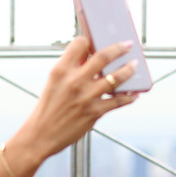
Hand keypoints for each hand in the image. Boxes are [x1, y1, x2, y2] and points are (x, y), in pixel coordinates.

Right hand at [0, 36, 138, 176]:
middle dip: (119, 48)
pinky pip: (118, 101)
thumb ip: (70, 70)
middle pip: (103, 56)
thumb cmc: (47, 109)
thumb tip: (89, 59)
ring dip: (129, 69)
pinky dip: (129, 97)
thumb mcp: (53, 84)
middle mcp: (74, 81)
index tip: (97, 41)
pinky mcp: (94, 112)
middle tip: (128, 45)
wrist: (40, 135)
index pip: (80, 44)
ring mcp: (86, 97)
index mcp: (60, 71)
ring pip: (116, 77)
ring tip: (134, 65)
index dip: (90, 41)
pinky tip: (133, 94)